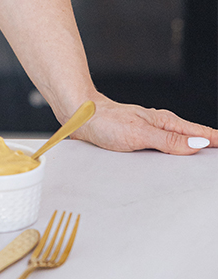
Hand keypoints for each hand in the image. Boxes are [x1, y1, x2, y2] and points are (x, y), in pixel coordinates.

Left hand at [72, 92, 217, 154]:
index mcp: (165, 122)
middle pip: (194, 141)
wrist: (80, 116)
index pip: (201, 133)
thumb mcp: (139, 134)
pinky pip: (165, 152)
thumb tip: (199, 145)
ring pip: (180, 147)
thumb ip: (168, 141)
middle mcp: (161, 127)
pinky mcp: (140, 142)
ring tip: (206, 166)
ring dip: (193, 156)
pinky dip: (174, 159)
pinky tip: (176, 170)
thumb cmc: (106, 121)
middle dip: (211, 150)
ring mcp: (151, 134)